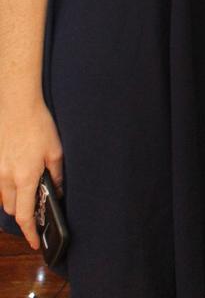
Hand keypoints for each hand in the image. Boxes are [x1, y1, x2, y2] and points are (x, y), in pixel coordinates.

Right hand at [0, 102, 62, 249]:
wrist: (17, 104)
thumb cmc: (38, 124)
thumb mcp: (55, 150)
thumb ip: (56, 174)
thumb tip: (56, 191)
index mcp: (25, 176)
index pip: (24, 215)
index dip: (30, 232)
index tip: (35, 243)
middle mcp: (7, 177)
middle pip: (12, 209)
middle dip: (23, 214)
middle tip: (36, 209)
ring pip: (3, 197)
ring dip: (15, 199)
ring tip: (29, 189)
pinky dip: (8, 186)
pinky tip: (19, 173)